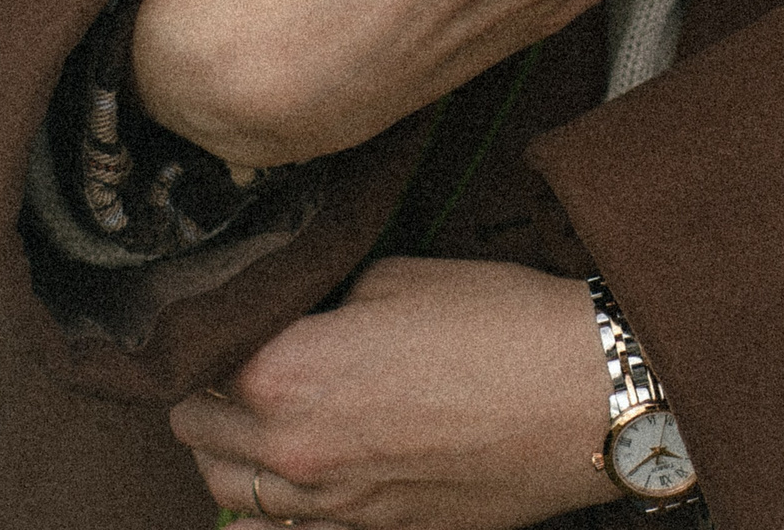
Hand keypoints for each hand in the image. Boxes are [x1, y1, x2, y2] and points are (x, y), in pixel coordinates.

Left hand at [172, 257, 619, 528]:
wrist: (588, 397)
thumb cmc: (504, 324)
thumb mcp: (399, 276)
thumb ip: (325, 302)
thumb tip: (301, 316)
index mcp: (284, 371)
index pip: (197, 356)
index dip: (217, 328)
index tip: (240, 314)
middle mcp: (292, 448)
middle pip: (194, 426)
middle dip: (210, 390)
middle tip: (246, 359)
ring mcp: (331, 505)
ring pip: (228, 489)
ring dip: (232, 451)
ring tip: (264, 419)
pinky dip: (275, 512)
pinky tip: (296, 482)